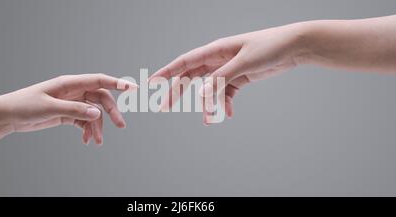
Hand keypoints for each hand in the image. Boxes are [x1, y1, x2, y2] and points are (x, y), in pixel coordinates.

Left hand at [0, 74, 137, 144]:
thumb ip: (74, 110)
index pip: (99, 80)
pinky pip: (83, 121)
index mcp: (70, 83)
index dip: (117, 83)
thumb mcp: (50, 108)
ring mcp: (71, 103)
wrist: (7, 116)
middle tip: (121, 125)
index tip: (133, 88)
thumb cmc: (24, 105)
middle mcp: (73, 91)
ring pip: (93, 113)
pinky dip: (87, 130)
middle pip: (100, 99)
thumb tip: (97, 113)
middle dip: (111, 112)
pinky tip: (86, 140)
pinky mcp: (66, 114)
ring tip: (97, 142)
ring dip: (98, 127)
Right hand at [149, 23, 306, 124]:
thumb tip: (201, 94)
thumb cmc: (269, 47)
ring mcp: (228, 69)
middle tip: (163, 107)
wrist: (294, 47)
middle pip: (191, 77)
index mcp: (215, 50)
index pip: (184, 62)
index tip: (151, 82)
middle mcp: (218, 59)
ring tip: (207, 120)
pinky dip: (224, 104)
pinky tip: (227, 114)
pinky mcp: (239, 78)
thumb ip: (222, 78)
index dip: (166, 72)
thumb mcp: (244, 62)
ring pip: (209, 89)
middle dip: (177, 92)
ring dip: (206, 105)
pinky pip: (226, 94)